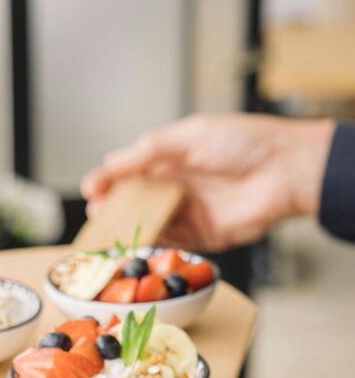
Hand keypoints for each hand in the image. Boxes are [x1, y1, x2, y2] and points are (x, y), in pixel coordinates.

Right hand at [81, 114, 333, 250]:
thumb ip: (150, 149)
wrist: (286, 171)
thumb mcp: (190, 135)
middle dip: (114, 206)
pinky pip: (172, 241)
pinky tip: (139, 240)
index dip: (109, 178)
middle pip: (136, 200)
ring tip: (109, 229)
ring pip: (151, 222)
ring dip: (129, 226)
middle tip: (97, 212)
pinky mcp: (203, 235)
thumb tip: (114, 162)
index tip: (93, 187)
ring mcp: (190, 211)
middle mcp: (179, 185)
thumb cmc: (245, 144)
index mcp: (173, 157)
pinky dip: (154, 242)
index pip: (131, 170)